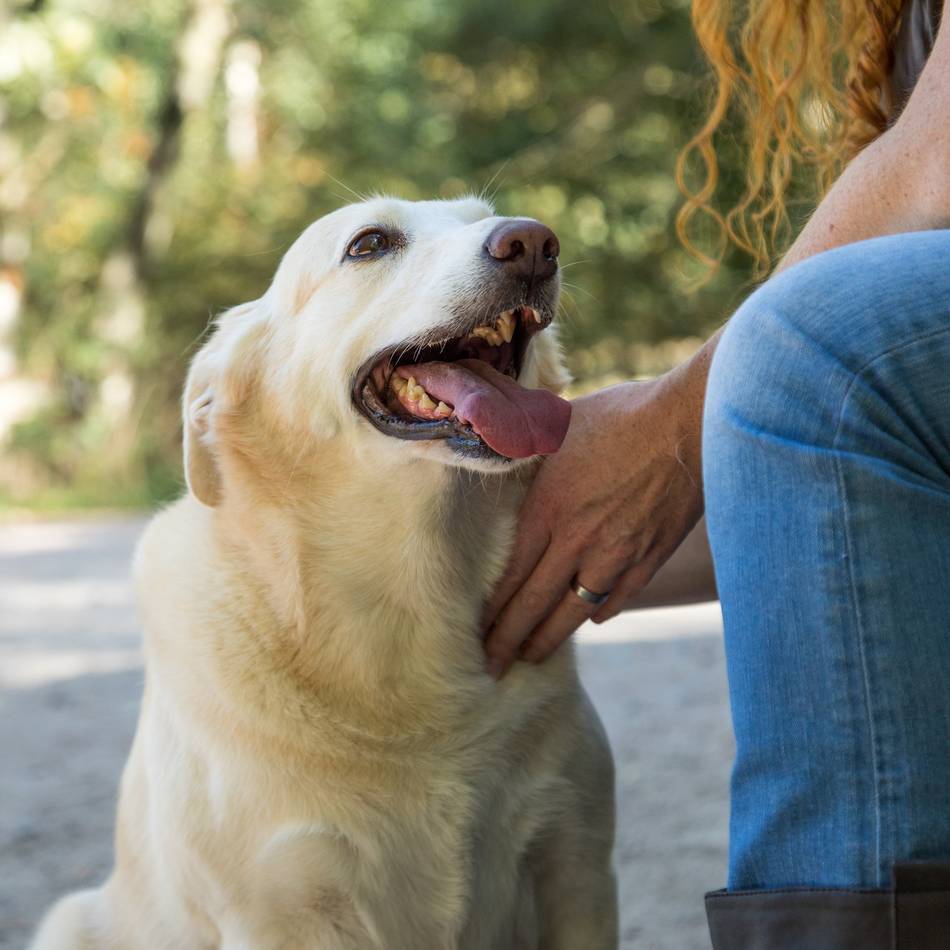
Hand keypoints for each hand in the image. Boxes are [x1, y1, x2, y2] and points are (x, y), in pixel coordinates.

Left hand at [482, 369, 705, 676]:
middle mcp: (577, 541)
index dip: (489, 610)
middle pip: (534, 605)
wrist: (691, 424)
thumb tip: (499, 451)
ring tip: (531, 655)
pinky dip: (597, 615)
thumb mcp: (560, 428)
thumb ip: (530, 455)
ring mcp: (616, 556)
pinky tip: (587, 621)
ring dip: (548, 639)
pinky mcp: (649, 559)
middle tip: (491, 666)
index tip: (473, 631)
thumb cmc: (622, 415)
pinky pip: (616, 600)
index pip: (508, 575)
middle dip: (508, 641)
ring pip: (573, 613)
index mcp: (548, 508)